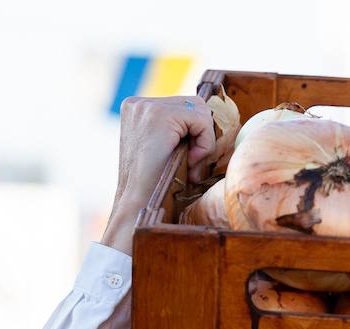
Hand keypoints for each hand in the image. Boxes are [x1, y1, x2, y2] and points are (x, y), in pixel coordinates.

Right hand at [100, 95, 217, 254]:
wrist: (138, 203)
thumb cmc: (156, 185)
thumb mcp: (167, 150)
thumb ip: (180, 133)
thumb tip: (212, 123)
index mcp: (137, 109)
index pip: (183, 106)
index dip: (194, 131)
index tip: (188, 158)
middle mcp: (138, 104)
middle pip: (193, 103)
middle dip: (201, 133)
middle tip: (192, 162)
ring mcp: (147, 107)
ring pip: (200, 110)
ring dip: (203, 139)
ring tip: (190, 163)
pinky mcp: (160, 115)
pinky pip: (202, 120)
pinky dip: (205, 142)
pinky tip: (191, 161)